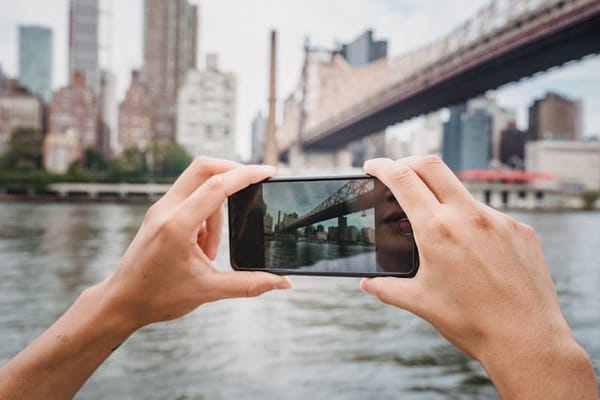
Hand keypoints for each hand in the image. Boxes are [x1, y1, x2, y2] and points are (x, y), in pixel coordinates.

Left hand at [100, 157, 290, 329]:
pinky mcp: (159, 214)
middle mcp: (166, 209)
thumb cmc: (158, 297)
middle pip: (203, 167)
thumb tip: (282, 282)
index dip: (246, 174)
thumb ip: (249, 284)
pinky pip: (189, 199)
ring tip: (212, 251)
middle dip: (233, 172)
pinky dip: (205, 215)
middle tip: (253, 187)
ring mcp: (160, 209)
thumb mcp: (208, 291)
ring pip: (198, 185)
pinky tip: (202, 248)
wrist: (120, 302)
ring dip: (217, 209)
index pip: (217, 185)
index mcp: (177, 224)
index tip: (269, 171)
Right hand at [361, 156, 596, 398]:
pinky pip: (488, 215)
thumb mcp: (420, 303)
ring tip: (436, 228)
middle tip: (397, 173)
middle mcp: (469, 216)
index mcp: (438, 230)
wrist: (527, 341)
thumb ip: (386, 288)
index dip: (383, 166)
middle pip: (432, 165)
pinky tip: (472, 251)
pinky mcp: (521, 230)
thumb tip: (366, 283)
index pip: (403, 179)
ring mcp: (499, 220)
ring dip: (441, 197)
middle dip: (408, 162)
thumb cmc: (471, 323)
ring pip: (461, 193)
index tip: (372, 165)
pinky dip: (471, 222)